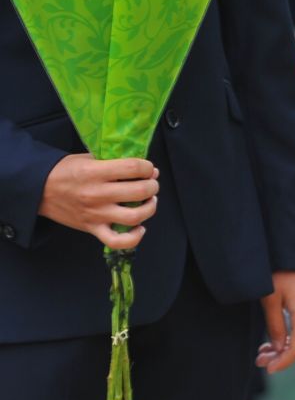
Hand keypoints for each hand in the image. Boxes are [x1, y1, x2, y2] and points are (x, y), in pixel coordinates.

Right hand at [38, 154, 158, 248]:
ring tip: (148, 201)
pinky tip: (139, 227)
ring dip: (149, 208)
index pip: (133, 168)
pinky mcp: (92, 229)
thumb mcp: (87, 158)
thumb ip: (114, 161)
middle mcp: (96, 194)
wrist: (37, 190)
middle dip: (152, 186)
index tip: (147, 168)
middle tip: (150, 183)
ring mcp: (95, 214)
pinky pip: (117, 241)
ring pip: (135, 217)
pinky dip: (134, 237)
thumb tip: (147, 170)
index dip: (147, 167)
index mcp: (95, 172)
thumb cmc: (65, 172)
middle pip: (139, 191)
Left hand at [256, 271, 294, 373]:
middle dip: (282, 358)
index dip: (283, 362)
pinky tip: (276, 340)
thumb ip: (274, 326)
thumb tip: (277, 350)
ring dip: (286, 349)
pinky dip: (292, 339)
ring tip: (263, 351)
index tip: (267, 369)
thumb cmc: (279, 272)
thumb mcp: (270, 299)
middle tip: (260, 361)